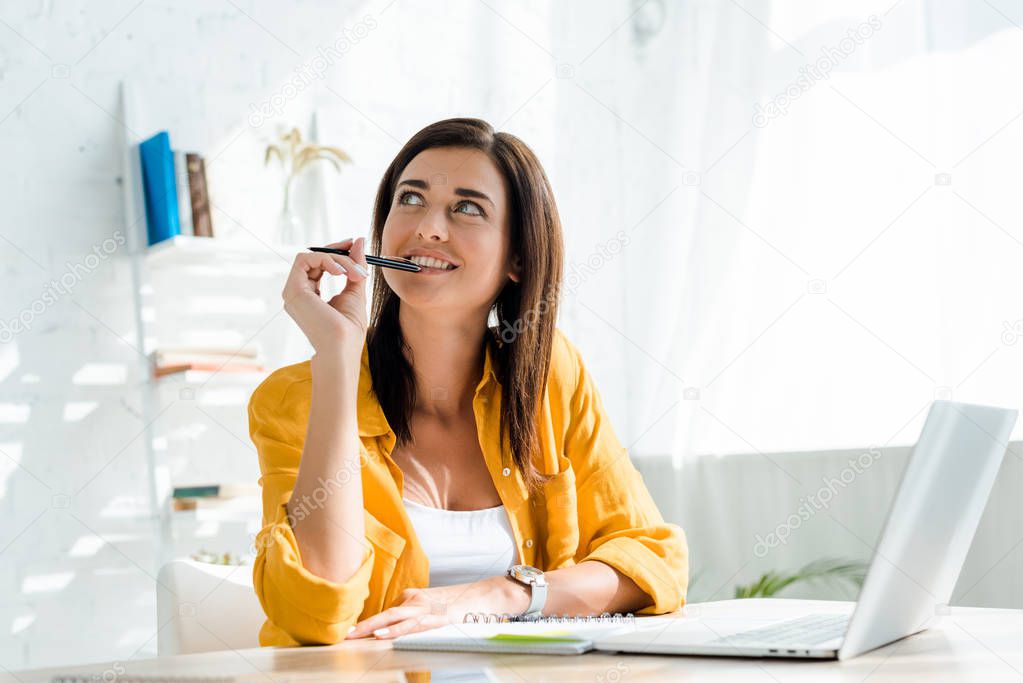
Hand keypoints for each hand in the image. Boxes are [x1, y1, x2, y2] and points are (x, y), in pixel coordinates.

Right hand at [282, 237, 369, 354]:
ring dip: (336, 259)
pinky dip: (326, 260)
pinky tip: (340, 272)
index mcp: (309, 295)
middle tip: (354, 251)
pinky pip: (306, 260)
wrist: (342, 347)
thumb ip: (354, 266)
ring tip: (353, 273)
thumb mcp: (355, 290)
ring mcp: (292, 292)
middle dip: (336, 252)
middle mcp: (297, 293)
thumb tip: (359, 241)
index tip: (352, 245)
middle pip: (312, 258)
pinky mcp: (293, 290)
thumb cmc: (348, 328)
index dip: (334, 252)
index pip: (316, 264)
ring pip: (310, 257)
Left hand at [346, 576, 530, 639]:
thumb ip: (411, 615)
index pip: (385, 612)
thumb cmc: (458, 604)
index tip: (351, 634)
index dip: (368, 625)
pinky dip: (396, 631)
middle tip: (343, 635)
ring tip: (354, 635)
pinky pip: (412, 627)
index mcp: (411, 597)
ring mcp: (426, 608)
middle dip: (363, 626)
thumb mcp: (429, 608)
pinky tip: (382, 636)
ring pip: (394, 618)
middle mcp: (415, 600)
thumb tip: (391, 628)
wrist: (486, 595)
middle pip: (384, 613)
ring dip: (373, 628)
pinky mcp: (436, 618)